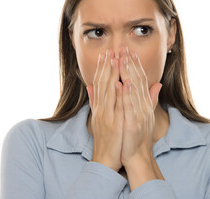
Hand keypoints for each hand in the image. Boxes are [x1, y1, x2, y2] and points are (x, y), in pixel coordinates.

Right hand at [86, 50, 123, 171]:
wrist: (105, 158)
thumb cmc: (105, 138)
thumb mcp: (99, 117)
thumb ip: (95, 101)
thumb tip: (90, 86)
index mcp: (99, 107)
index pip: (100, 84)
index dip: (103, 69)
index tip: (106, 55)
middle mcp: (100, 108)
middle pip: (103, 84)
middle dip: (106, 67)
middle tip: (110, 51)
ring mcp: (106, 115)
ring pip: (107, 91)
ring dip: (110, 74)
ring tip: (114, 59)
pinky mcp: (112, 123)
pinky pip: (114, 106)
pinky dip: (116, 93)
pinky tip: (119, 81)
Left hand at [118, 47, 162, 168]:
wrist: (138, 155)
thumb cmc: (137, 135)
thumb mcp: (145, 114)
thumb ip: (150, 98)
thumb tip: (158, 84)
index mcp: (144, 103)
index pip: (140, 80)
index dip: (135, 65)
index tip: (130, 52)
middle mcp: (143, 105)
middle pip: (137, 81)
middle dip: (130, 63)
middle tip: (125, 48)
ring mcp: (139, 113)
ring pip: (134, 89)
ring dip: (127, 73)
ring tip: (122, 58)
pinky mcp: (134, 122)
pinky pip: (130, 106)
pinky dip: (127, 93)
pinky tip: (123, 82)